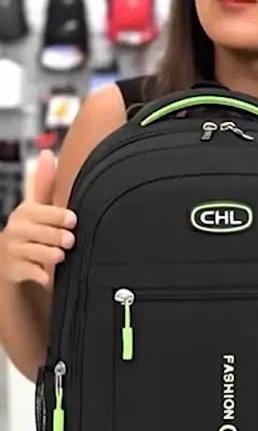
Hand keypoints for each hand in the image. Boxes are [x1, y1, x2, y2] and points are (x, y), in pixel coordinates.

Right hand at [1, 150, 76, 287]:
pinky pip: (32, 272)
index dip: (57, 216)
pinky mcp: (15, 270)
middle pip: (40, 233)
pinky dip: (42, 275)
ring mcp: (14, 250)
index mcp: (25, 212)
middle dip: (57, 236)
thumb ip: (44, 183)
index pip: (41, 211)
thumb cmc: (32, 230)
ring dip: (50, 254)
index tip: (72, 220)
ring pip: (36, 252)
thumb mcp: (37, 207)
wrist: (11, 261)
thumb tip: (47, 153)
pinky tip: (50, 277)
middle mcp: (16, 229)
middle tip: (70, 240)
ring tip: (60, 255)